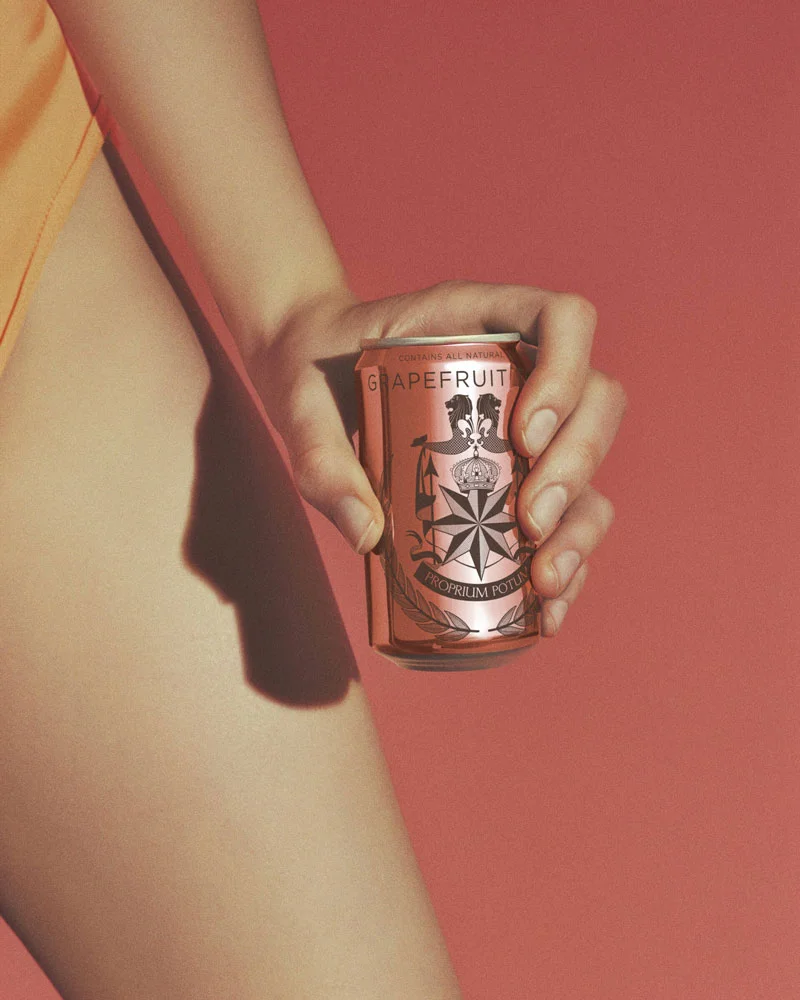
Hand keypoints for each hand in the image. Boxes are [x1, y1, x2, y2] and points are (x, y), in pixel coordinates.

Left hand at [244, 280, 626, 637]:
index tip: (523, 436)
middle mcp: (520, 366)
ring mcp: (526, 421)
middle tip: (528, 525)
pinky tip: (548, 608)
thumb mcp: (299, 402)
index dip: (567, 373)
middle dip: (574, 469)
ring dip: (581, 525)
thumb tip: (368, 535)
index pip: (563, 319)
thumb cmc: (311, 371)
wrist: (309, 374)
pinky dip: (569, 559)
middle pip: (596, 402)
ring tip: (544, 580)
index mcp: (479, 319)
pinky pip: (568, 512)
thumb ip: (319, 457)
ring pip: (592, 464)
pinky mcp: (518, 473)